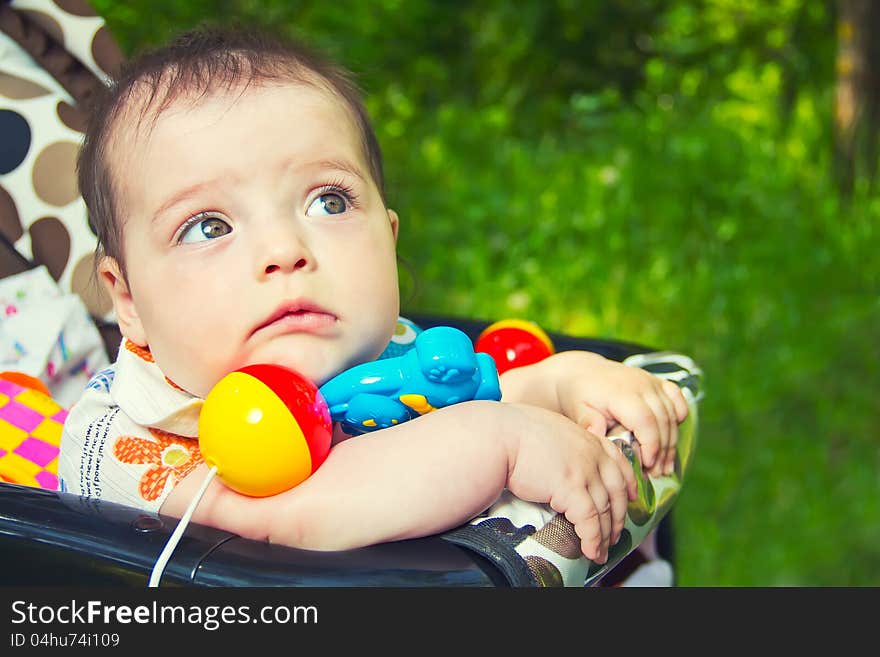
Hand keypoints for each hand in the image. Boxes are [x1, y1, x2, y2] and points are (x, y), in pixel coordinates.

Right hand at [504, 403, 637, 562]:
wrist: (499, 437)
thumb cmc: (514, 432)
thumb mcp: (550, 430)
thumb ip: (565, 445)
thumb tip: (562, 462)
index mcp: (588, 439)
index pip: (619, 462)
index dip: (629, 483)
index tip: (632, 496)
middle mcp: (592, 455)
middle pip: (617, 491)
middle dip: (619, 517)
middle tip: (615, 534)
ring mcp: (584, 471)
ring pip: (605, 510)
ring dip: (606, 535)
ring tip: (601, 551)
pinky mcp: (571, 489)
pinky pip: (589, 521)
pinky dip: (592, 540)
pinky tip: (591, 552)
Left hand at [549, 351, 688, 477]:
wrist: (582, 373)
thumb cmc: (579, 394)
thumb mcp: (577, 409)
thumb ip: (588, 423)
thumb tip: (596, 434)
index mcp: (621, 393)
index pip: (645, 421)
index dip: (651, 445)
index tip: (647, 465)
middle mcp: (641, 385)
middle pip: (662, 422)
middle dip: (662, 451)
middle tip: (656, 473)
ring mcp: (651, 382)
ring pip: (672, 415)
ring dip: (671, 442)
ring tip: (664, 467)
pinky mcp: (658, 383)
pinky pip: (678, 399)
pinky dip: (678, 418)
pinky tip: (670, 437)